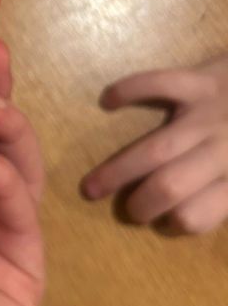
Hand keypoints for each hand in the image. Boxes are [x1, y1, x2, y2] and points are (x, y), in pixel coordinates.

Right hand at [82, 55, 227, 233]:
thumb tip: (193, 217)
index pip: (194, 216)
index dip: (173, 224)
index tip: (163, 222)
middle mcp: (223, 151)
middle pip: (169, 188)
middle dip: (138, 206)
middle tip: (125, 212)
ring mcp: (209, 114)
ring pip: (155, 150)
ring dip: (117, 171)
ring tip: (91, 187)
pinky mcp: (201, 80)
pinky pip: (158, 83)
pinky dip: (129, 90)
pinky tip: (108, 101)